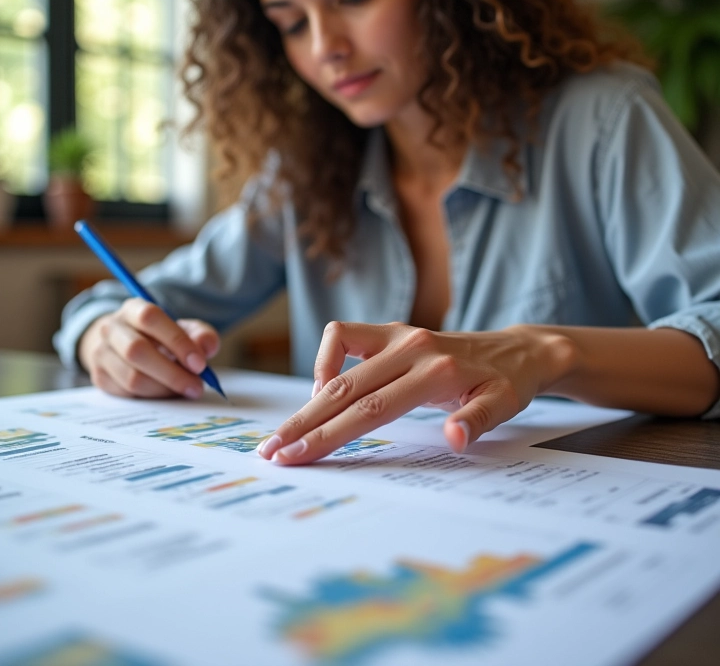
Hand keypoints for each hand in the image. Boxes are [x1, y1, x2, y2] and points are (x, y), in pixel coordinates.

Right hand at [78, 298, 220, 398]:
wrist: (124, 344)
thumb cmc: (160, 336)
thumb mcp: (183, 329)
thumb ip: (201, 334)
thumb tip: (207, 347)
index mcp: (133, 309)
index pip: (150, 318)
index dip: (177, 341)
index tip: (200, 364)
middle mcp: (111, 328)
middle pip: (136, 350)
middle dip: (172, 373)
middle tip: (197, 386)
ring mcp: (101, 353)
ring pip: (131, 377)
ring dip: (163, 389)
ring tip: (185, 391)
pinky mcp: (99, 377)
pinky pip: (126, 394)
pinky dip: (151, 397)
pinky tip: (167, 393)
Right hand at [257, 321, 574, 464]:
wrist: (516, 349)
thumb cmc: (508, 383)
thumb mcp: (505, 407)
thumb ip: (477, 422)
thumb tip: (453, 440)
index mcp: (435, 371)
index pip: (369, 410)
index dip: (328, 435)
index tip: (295, 456)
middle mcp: (411, 347)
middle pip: (343, 389)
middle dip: (303, 423)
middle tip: (271, 451)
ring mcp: (398, 334)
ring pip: (338, 367)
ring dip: (308, 399)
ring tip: (293, 430)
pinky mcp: (390, 330)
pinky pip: (343, 336)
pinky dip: (326, 362)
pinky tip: (326, 389)